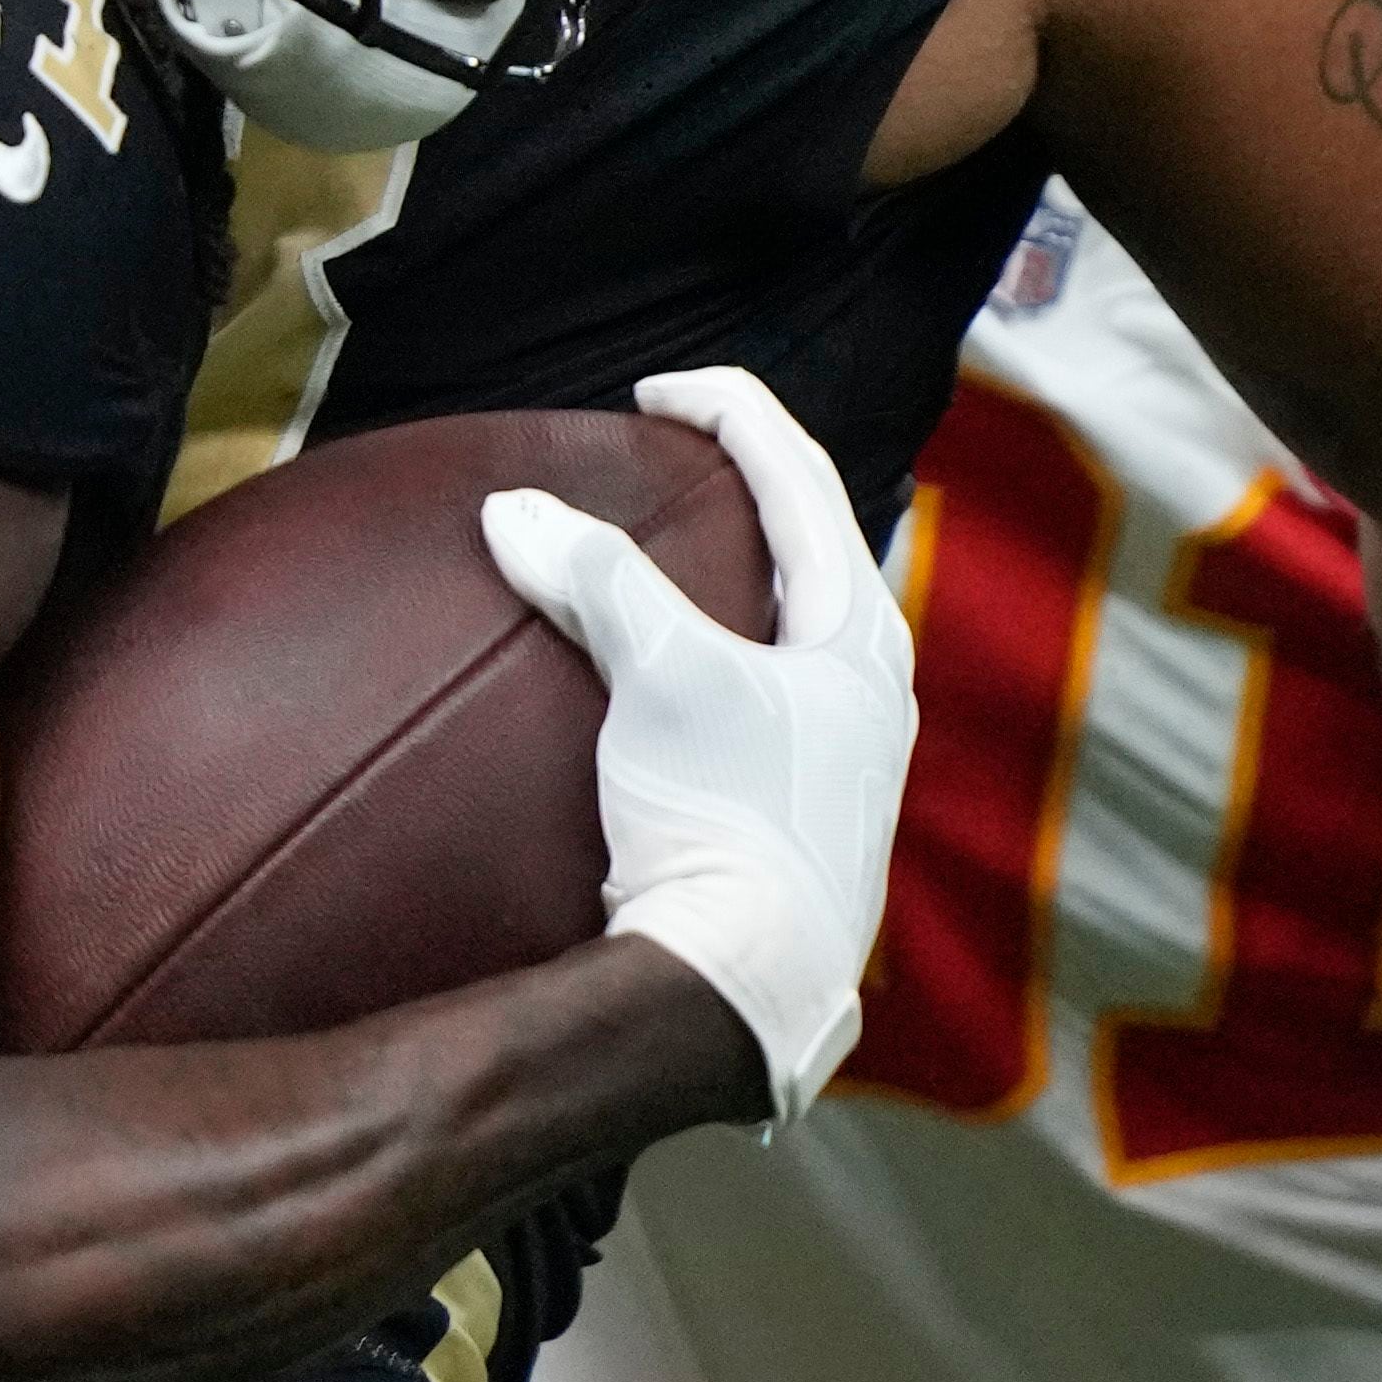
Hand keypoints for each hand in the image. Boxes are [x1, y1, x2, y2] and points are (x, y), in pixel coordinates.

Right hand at [482, 369, 915, 1127]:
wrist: (742, 988)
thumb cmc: (725, 826)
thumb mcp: (662, 681)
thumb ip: (595, 582)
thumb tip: (514, 510)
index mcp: (858, 634)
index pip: (803, 477)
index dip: (731, 413)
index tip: (656, 394)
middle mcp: (868, 685)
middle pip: (815, 540)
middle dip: (748, 480)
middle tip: (672, 451)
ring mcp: (842, 750)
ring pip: (797, 615)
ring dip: (739, 563)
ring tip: (671, 543)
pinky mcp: (801, 803)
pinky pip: (769, 681)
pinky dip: (722, 638)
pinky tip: (676, 666)